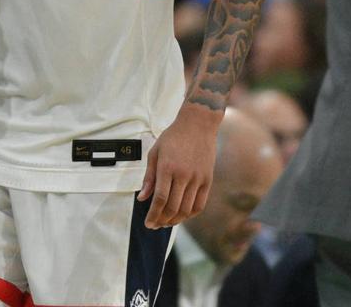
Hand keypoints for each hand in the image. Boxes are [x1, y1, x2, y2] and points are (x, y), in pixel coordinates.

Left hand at [137, 106, 219, 228]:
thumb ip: (149, 177)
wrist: (198, 125)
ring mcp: (198, 179)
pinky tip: (182, 216)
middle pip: (172, 207)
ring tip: (166, 223)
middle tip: (155, 226)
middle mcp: (183, 175)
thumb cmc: (173, 137)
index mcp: (167, 168)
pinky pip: (200, 204)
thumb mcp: (155, 153)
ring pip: (186, 208)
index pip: (159, 199)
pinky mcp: (208, 180)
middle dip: (162, 220)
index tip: (148, 224)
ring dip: (175, 220)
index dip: (153, 214)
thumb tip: (142, 198)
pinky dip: (190, 214)